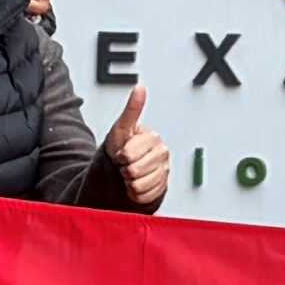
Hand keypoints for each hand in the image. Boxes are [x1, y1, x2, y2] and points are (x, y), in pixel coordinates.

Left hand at [101, 85, 166, 207]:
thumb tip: (140, 87)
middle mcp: (162, 155)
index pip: (129, 154)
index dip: (120, 156)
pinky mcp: (161, 188)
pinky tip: (135, 184)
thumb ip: (132, 109)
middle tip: (125, 164)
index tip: (121, 152)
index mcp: (154, 139)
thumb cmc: (122, 145)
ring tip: (130, 174)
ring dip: (129, 182)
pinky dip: (135, 193)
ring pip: (139, 185)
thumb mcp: (122, 127)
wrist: (124, 167)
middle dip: (124, 169)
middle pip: (135, 171)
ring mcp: (164, 172)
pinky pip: (144, 196)